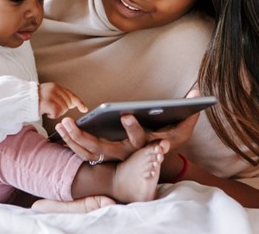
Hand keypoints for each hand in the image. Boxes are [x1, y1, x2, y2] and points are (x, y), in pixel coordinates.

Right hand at [38, 82, 87, 118]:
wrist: (21, 99)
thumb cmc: (33, 99)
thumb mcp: (49, 93)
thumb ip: (60, 96)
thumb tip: (72, 103)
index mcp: (56, 87)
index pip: (71, 95)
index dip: (79, 103)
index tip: (84, 109)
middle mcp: (55, 89)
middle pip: (68, 104)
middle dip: (63, 108)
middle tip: (52, 108)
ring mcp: (52, 96)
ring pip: (63, 109)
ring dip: (56, 112)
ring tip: (47, 108)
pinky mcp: (48, 103)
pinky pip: (57, 113)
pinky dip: (52, 115)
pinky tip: (46, 112)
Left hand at [55, 89, 201, 161]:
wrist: (155, 167)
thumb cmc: (168, 141)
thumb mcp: (183, 129)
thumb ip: (190, 111)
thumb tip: (197, 92)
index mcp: (143, 147)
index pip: (139, 139)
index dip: (134, 128)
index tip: (126, 114)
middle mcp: (125, 155)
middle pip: (103, 148)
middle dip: (85, 136)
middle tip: (69, 122)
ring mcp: (112, 158)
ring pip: (89, 152)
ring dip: (73, 139)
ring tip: (61, 123)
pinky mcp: (102, 157)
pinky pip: (83, 153)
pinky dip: (71, 142)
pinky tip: (61, 128)